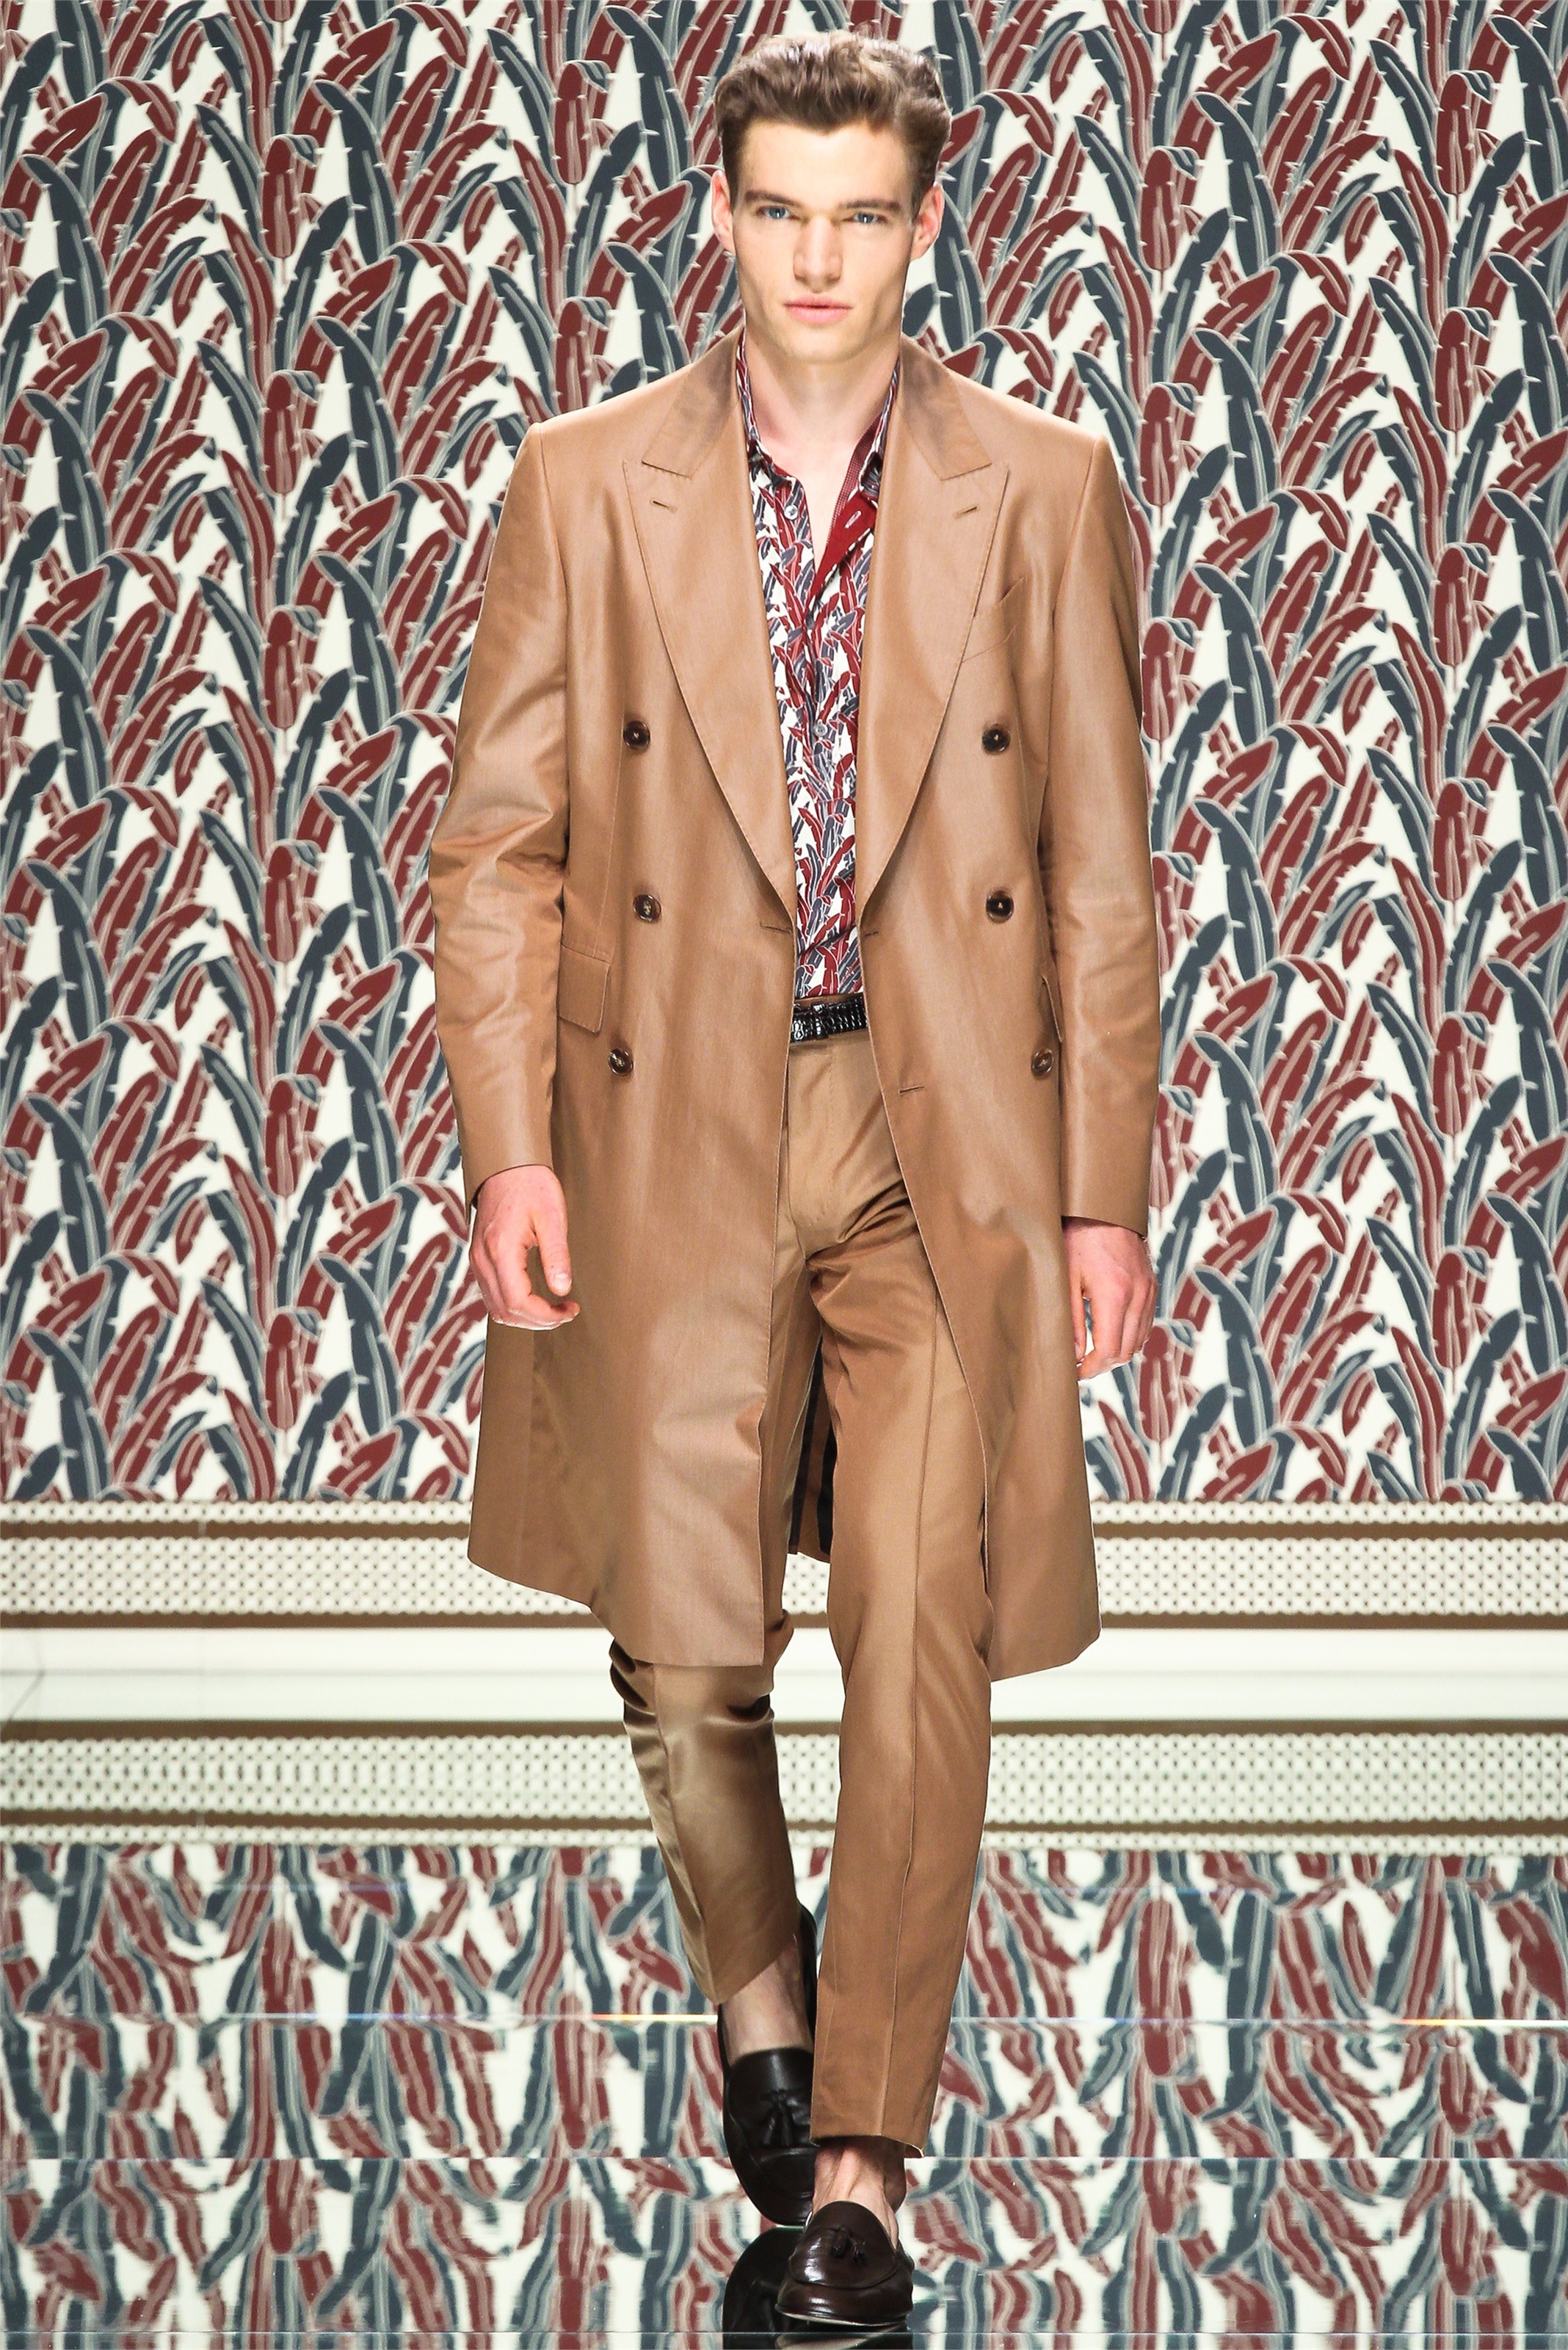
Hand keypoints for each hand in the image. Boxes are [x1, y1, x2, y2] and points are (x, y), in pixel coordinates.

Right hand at [471, 1164, 579, 1330]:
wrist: (507, 1166)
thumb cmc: (532, 1186)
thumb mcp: (553, 1217)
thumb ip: (557, 1255)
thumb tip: (562, 1290)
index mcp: (500, 1249)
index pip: (518, 1302)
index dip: (545, 1315)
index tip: (570, 1309)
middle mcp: (483, 1259)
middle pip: (505, 1312)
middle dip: (538, 1321)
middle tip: (566, 1312)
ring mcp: (477, 1260)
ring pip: (496, 1308)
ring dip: (525, 1317)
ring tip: (554, 1309)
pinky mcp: (479, 1258)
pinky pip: (492, 1295)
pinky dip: (513, 1306)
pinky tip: (535, 1298)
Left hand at [1062, 1216, 1154, 1377]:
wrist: (1103, 1208)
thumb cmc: (1077, 1239)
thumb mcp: (1066, 1279)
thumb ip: (1070, 1320)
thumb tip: (1074, 1354)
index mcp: (1115, 1296)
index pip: (1109, 1351)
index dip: (1091, 1368)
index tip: (1075, 1371)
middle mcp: (1138, 1296)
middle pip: (1126, 1351)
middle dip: (1102, 1363)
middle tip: (1080, 1364)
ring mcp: (1148, 1290)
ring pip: (1139, 1340)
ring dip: (1117, 1351)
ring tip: (1092, 1350)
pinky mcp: (1151, 1285)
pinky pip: (1145, 1324)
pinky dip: (1129, 1335)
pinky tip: (1109, 1331)